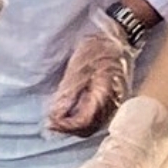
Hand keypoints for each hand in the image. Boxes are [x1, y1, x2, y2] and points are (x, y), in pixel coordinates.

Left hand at [45, 9, 137, 137]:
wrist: (117, 38)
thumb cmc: (97, 49)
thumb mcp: (76, 69)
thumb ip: (67, 95)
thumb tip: (56, 115)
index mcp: (104, 95)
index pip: (83, 122)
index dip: (65, 126)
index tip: (50, 122)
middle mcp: (113, 104)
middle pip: (89, 128)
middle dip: (69, 129)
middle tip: (51, 123)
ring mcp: (116, 103)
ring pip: (94, 125)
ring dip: (76, 126)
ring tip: (59, 120)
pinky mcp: (114, 100)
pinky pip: (99, 118)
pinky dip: (84, 120)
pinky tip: (73, 113)